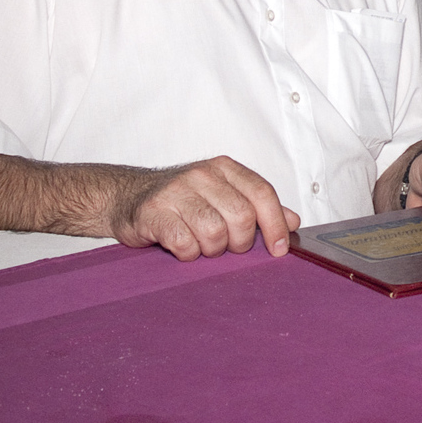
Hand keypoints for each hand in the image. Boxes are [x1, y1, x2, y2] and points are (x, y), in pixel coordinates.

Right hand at [111, 155, 300, 261]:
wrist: (129, 197)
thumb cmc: (182, 200)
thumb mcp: (223, 195)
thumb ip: (258, 206)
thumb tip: (293, 222)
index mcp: (225, 168)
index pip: (262, 193)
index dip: (275, 223)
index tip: (280, 248)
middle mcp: (203, 175)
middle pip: (241, 216)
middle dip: (240, 242)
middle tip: (229, 247)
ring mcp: (177, 192)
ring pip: (214, 231)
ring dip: (212, 249)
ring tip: (203, 246)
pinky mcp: (154, 212)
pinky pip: (184, 243)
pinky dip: (188, 254)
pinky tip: (183, 248)